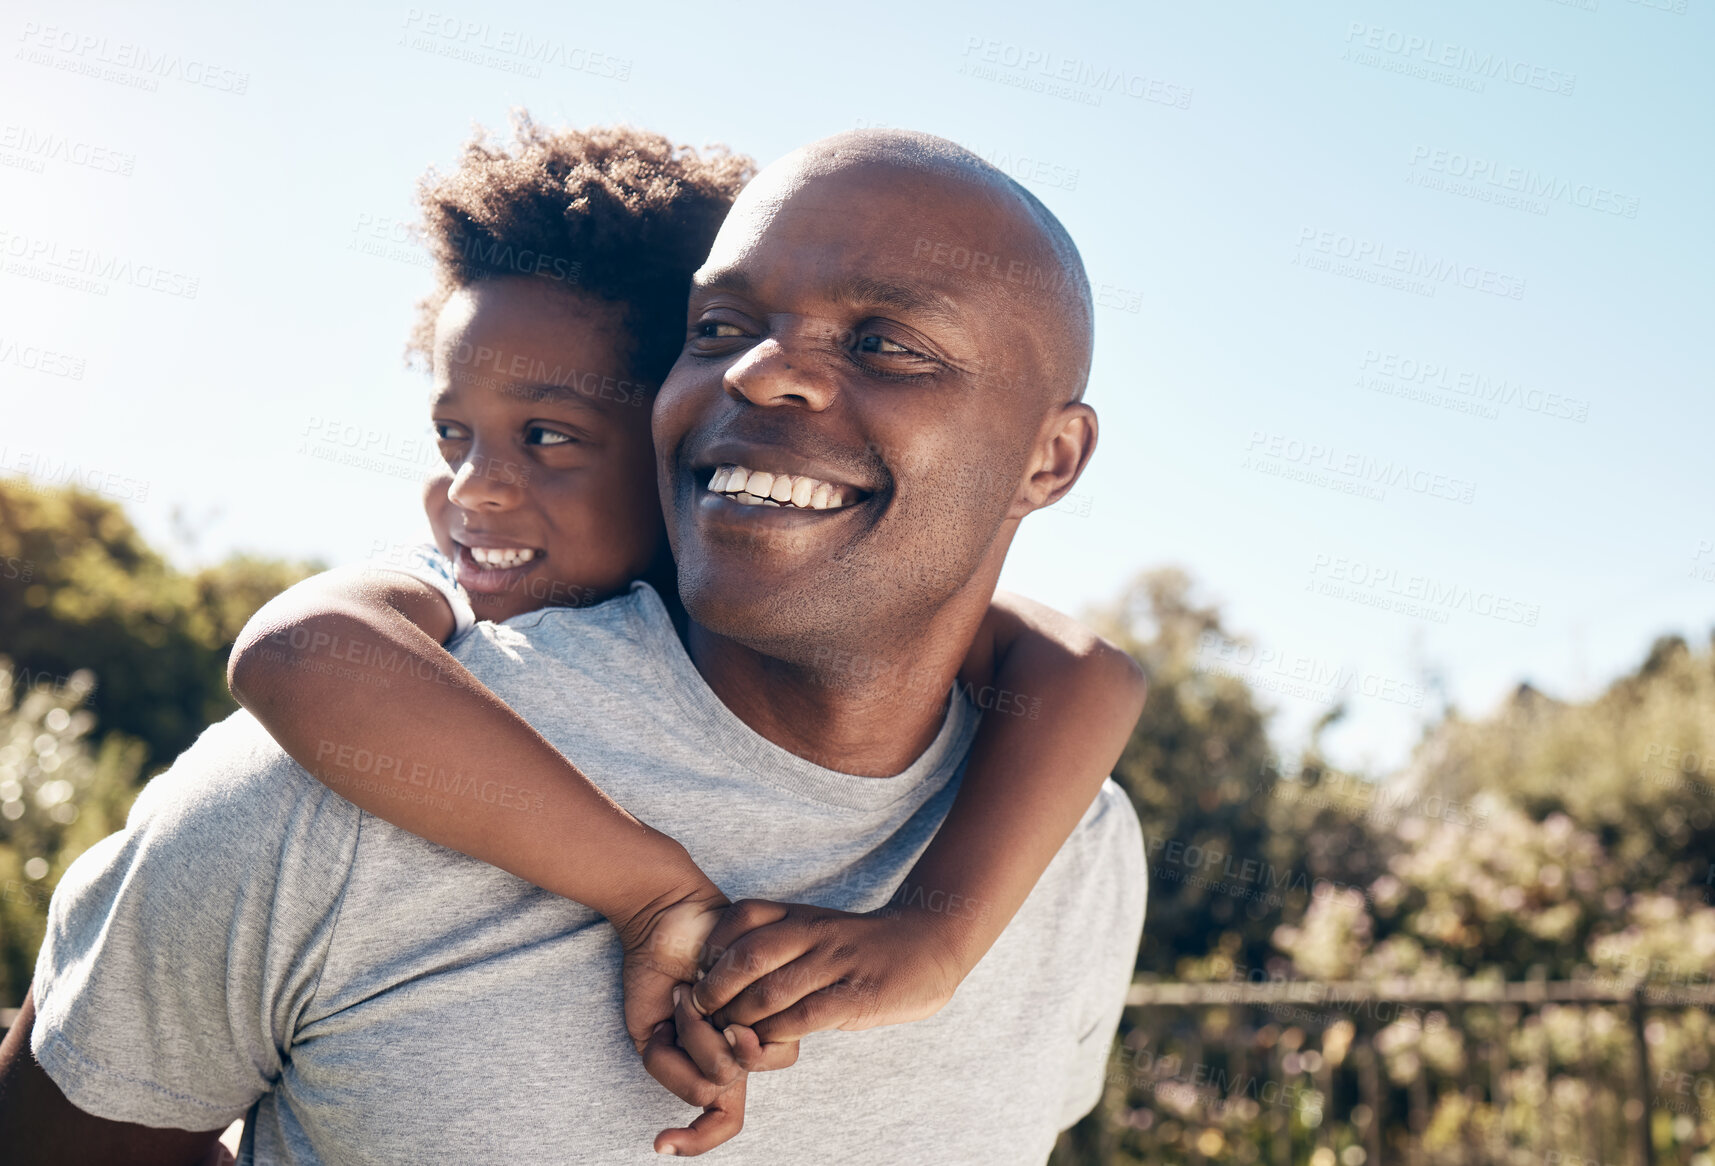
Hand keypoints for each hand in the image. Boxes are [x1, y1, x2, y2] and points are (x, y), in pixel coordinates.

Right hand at [610, 883, 798, 1155]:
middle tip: (678, 1008)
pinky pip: (745, 1027)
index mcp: (718, 1059)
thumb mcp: (650, 1036)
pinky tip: (702, 985)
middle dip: (689, 1049)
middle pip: (723, 1085)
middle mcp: (743, 1045)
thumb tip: (713, 1085)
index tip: (661, 1144)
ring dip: (696, 1028)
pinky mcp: (769, 992)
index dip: (697, 1140)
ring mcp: (758, 1019)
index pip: (724, 1117)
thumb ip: (676, 1072)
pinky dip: (708, 1010)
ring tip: (690, 992)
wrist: (663, 920)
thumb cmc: (657, 976)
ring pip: (735, 1062)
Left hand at [690, 900, 968, 1044]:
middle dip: (713, 992)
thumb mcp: (814, 928)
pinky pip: (803, 1018)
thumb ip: (773, 944)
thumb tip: (719, 976)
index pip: (739, 919)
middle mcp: (813, 933)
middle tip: (700, 1015)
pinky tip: (767, 1043)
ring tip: (728, 1035)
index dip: (711, 951)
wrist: (926, 943)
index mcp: (798, 913)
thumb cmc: (858, 945)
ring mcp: (835, 963)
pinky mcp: (856, 995)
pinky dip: (775, 1035)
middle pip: (745, 958)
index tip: (700, 976)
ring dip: (739, 1021)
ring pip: (769, 993)